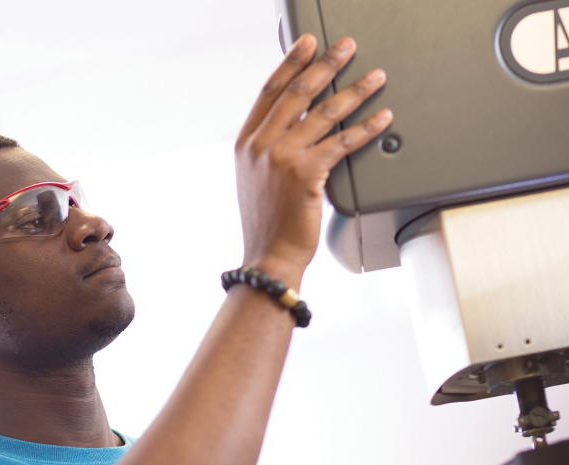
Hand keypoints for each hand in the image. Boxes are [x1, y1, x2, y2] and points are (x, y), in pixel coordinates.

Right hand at [234, 34, 391, 286]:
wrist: (268, 256)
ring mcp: (281, 158)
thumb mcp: (256, 180)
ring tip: (374, 77)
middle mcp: (261, 146)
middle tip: (347, 48)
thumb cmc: (267, 225)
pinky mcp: (306, 174)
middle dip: (326, 64)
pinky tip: (381, 118)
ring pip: (323, 112)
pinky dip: (366, 128)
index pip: (270, 91)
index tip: (307, 45)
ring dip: (354, 90)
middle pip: (298, 92)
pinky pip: (342, 142)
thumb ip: (270, 150)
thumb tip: (298, 124)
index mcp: (246, 144)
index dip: (291, 63)